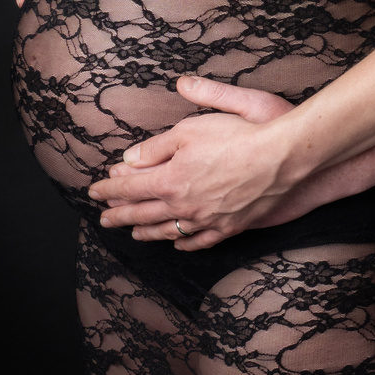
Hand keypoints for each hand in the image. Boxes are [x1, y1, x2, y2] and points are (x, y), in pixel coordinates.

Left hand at [89, 99, 292, 248]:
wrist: (280, 157)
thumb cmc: (236, 136)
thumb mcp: (189, 130)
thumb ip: (156, 147)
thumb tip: (128, 160)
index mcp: (169, 180)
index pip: (130, 187)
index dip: (110, 189)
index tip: (94, 191)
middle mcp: (183, 206)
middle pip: (143, 213)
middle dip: (120, 215)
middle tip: (103, 219)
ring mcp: (206, 220)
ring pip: (168, 231)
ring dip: (146, 232)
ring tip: (132, 234)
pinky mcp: (229, 226)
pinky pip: (200, 241)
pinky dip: (184, 244)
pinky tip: (176, 244)